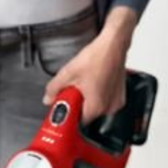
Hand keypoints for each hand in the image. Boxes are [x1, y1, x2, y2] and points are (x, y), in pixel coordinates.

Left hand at [43, 7, 137, 122]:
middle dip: (77, 103)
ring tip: (83, 82)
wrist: (113, 45)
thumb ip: (54, 88)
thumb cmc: (97, 57)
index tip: (63, 107)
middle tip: (72, 90)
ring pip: (96, 105)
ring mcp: (116, 100)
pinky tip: (92, 80)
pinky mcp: (120, 93)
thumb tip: (48, 98)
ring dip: (87, 98)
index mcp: (97, 106)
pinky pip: (105, 98)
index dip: (69, 114)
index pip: (78, 122)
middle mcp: (109, 107)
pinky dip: (97, 93)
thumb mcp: (68, 73)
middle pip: (87, 113)